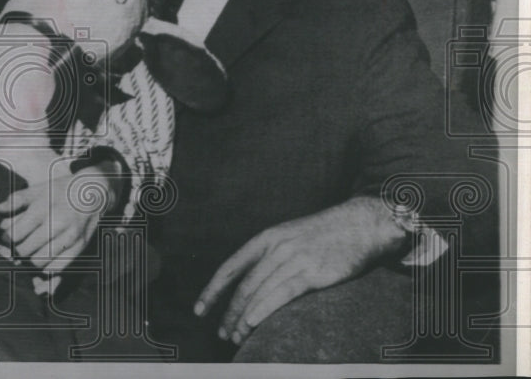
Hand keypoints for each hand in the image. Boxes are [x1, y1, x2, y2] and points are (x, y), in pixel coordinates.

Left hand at [0, 162, 120, 270]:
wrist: (94, 192)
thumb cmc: (63, 190)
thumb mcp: (39, 188)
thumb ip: (17, 199)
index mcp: (44, 208)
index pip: (17, 233)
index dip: (7, 238)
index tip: (7, 237)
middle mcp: (57, 223)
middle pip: (26, 249)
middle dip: (17, 250)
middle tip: (18, 245)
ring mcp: (70, 236)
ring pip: (40, 261)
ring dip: (31, 259)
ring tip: (31, 251)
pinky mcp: (80, 246)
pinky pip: (59, 266)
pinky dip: (47, 266)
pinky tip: (44, 258)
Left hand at [193, 196, 407, 345]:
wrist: (361, 224)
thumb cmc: (327, 235)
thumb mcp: (291, 236)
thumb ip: (272, 256)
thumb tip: (254, 284)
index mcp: (266, 238)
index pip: (231, 267)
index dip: (213, 290)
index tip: (199, 309)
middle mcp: (276, 247)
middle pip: (243, 285)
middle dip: (229, 312)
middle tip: (222, 332)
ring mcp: (294, 259)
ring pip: (259, 293)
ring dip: (244, 318)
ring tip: (237, 336)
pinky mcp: (313, 272)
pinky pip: (281, 294)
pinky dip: (263, 310)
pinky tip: (252, 324)